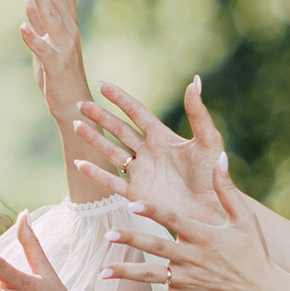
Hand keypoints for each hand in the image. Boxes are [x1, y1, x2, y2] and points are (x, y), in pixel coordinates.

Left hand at [19, 0, 88, 122]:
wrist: (74, 104)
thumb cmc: (59, 71)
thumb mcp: (47, 39)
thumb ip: (39, 16)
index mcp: (69, 24)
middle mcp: (69, 31)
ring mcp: (63, 47)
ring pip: (52, 17)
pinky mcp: (54, 64)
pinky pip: (42, 49)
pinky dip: (32, 38)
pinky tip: (22, 28)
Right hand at [71, 79, 240, 240]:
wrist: (212, 209)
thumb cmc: (213, 175)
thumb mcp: (208, 140)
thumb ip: (198, 112)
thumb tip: (195, 81)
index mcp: (163, 138)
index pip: (136, 113)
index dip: (120, 99)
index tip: (102, 85)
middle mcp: (149, 153)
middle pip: (119, 130)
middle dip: (100, 117)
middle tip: (81, 104)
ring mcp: (141, 174)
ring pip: (111, 152)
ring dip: (94, 139)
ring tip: (76, 126)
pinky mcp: (138, 195)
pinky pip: (112, 182)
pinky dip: (95, 173)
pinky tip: (79, 163)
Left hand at [107, 205, 289, 290]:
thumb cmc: (256, 252)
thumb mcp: (246, 218)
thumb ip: (227, 189)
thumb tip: (218, 156)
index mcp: (205, 236)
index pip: (174, 220)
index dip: (153, 211)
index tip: (133, 203)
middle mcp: (193, 258)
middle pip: (157, 247)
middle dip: (133, 240)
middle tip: (109, 234)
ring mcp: (189, 281)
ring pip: (152, 276)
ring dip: (127, 274)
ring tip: (102, 272)